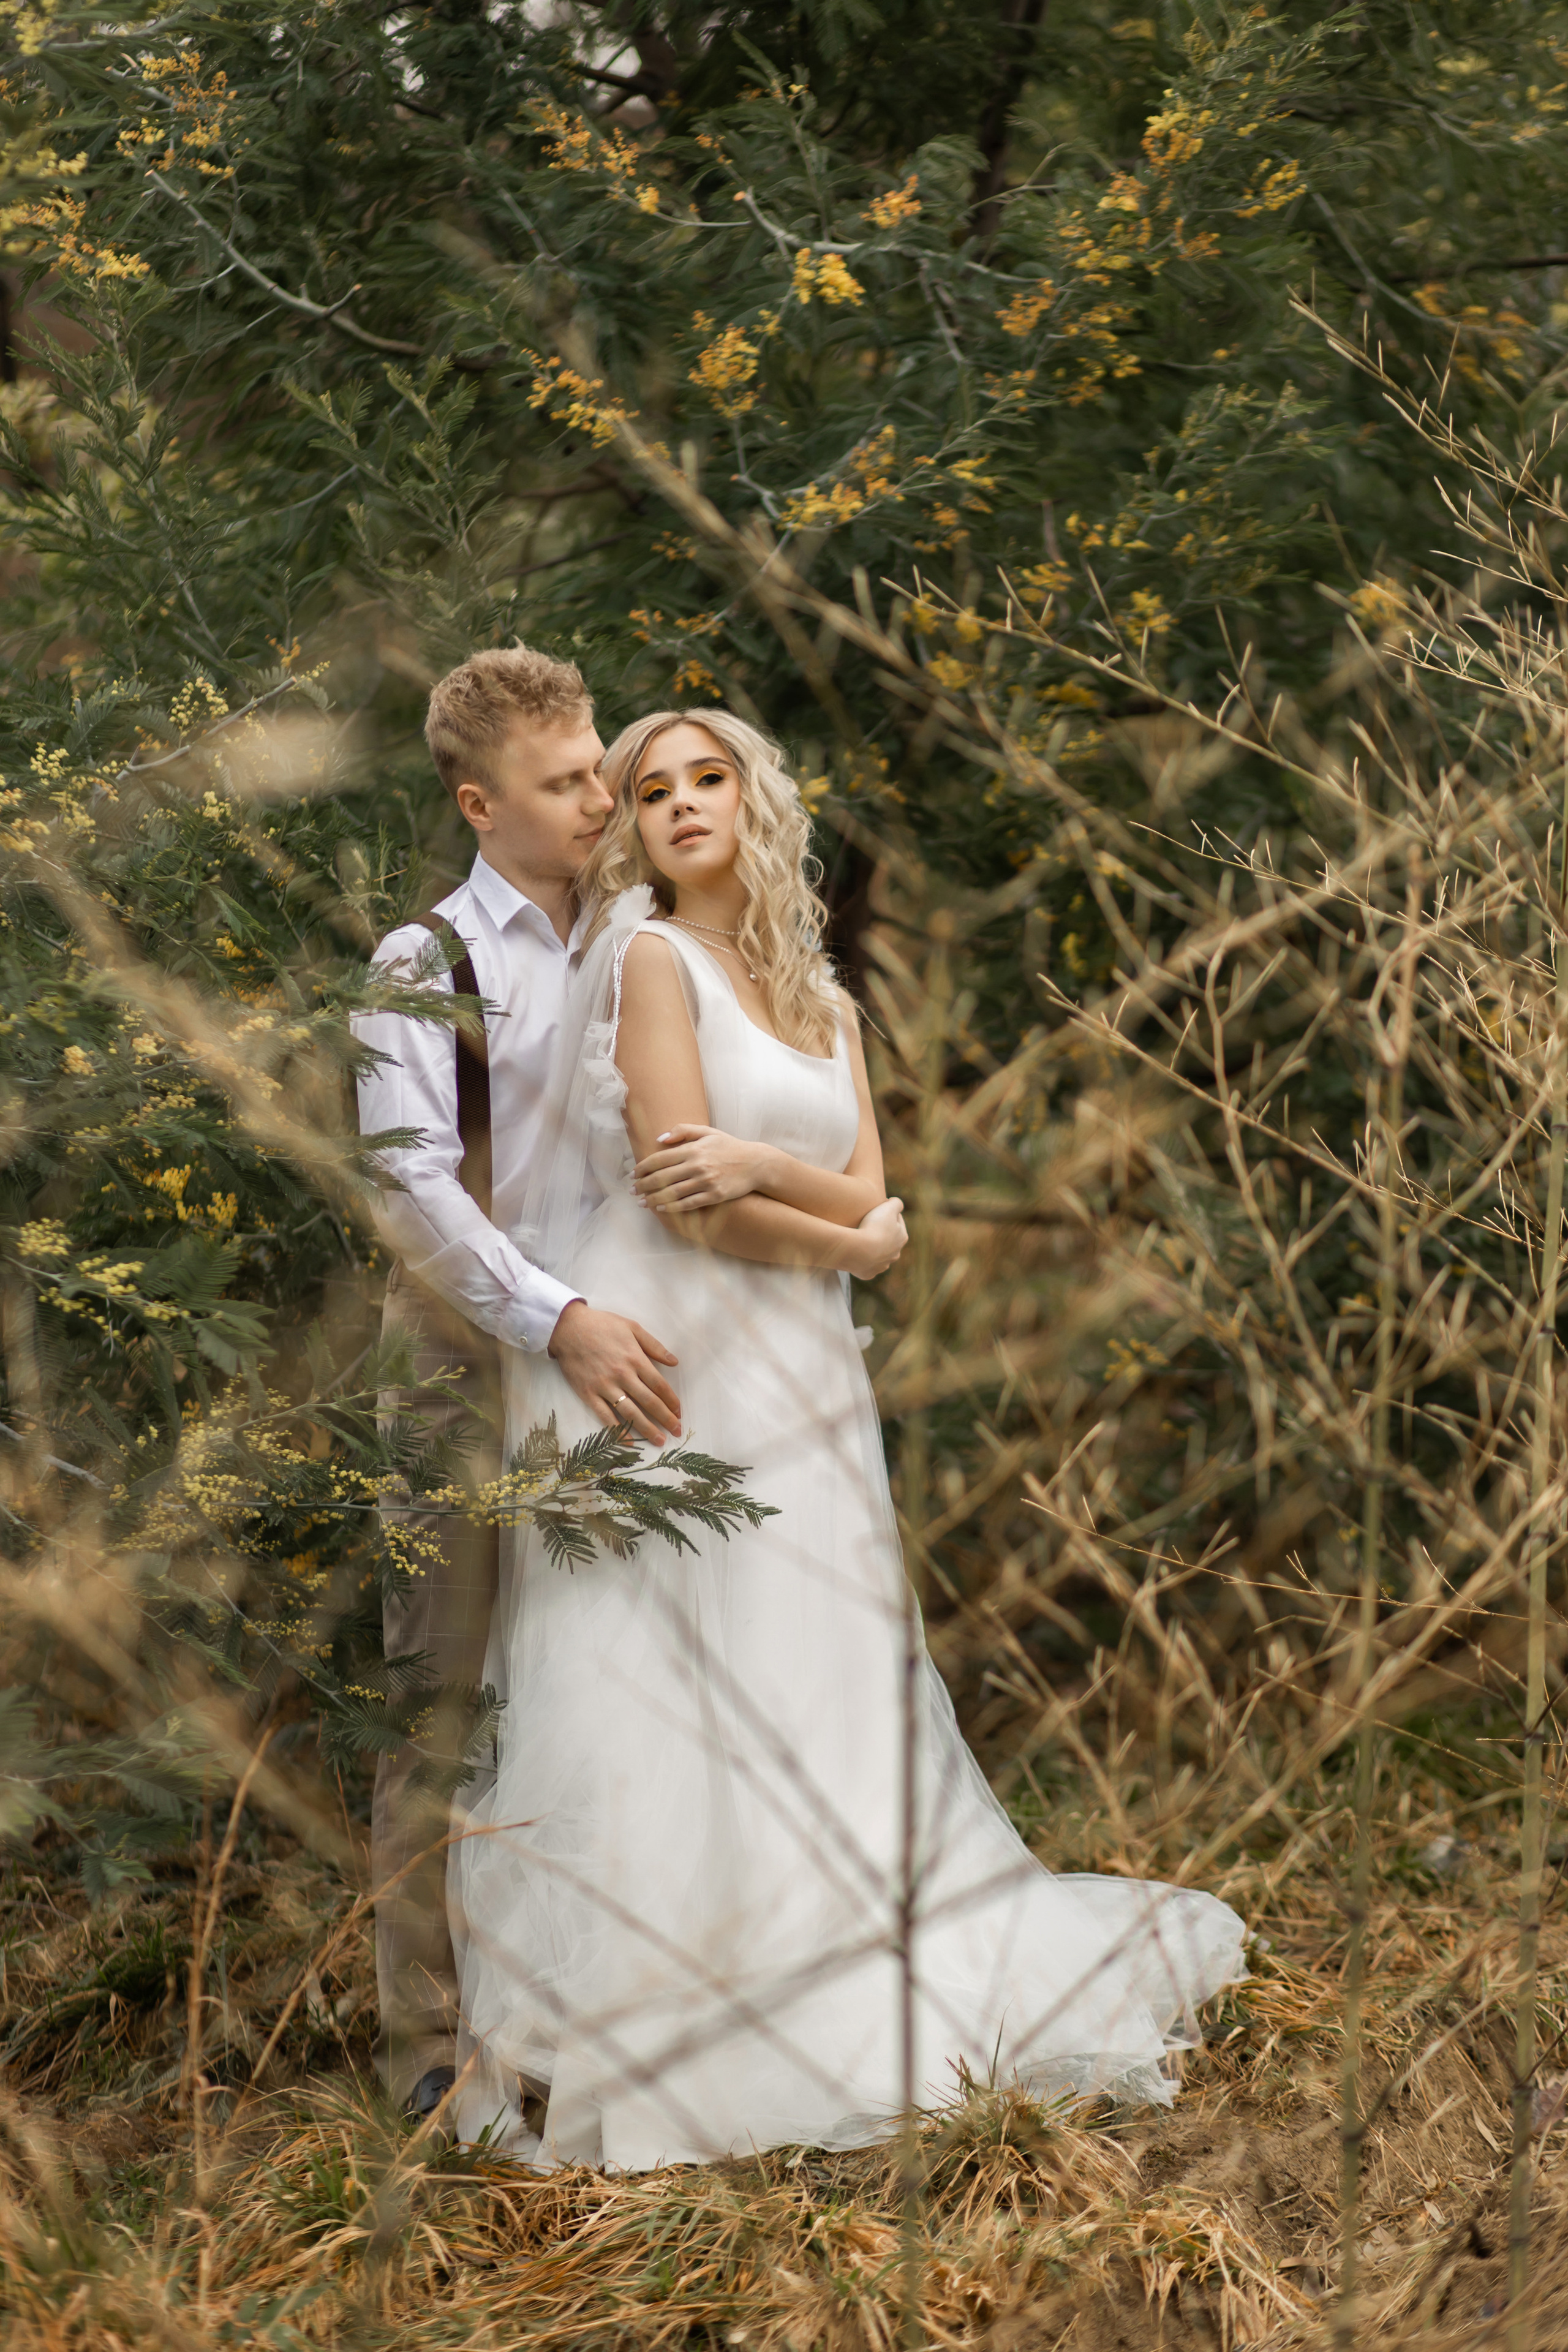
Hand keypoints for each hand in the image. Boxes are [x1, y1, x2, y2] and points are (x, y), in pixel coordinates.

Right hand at [547, 1300, 681, 1445]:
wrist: (567, 1328)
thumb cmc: (601, 1325)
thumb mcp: (632, 1327)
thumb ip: (654, 1345)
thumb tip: (674, 1361)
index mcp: (635, 1358)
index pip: (659, 1385)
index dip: (671, 1401)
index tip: (679, 1412)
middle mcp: (623, 1375)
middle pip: (649, 1402)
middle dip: (665, 1419)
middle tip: (677, 1432)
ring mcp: (605, 1386)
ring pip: (630, 1413)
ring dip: (647, 1429)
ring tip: (659, 1441)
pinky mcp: (588, 1394)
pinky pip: (605, 1416)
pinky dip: (618, 1431)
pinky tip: (628, 1443)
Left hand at [633, 1124, 775, 1212]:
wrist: (756, 1163)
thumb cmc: (730, 1147)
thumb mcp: (708, 1133)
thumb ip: (683, 1131)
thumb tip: (659, 1138)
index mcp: (693, 1149)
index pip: (660, 1159)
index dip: (642, 1168)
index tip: (632, 1174)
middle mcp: (697, 1165)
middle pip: (662, 1177)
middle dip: (643, 1185)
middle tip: (632, 1190)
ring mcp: (706, 1181)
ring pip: (672, 1193)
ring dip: (653, 1199)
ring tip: (642, 1203)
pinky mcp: (714, 1196)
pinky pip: (688, 1204)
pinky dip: (672, 1207)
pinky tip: (661, 1209)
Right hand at [846, 1197, 906, 1279]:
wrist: (857, 1251)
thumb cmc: (874, 1227)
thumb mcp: (888, 1207)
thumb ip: (897, 1203)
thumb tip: (897, 1203)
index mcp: (902, 1238)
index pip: (898, 1221)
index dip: (888, 1212)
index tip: (878, 1207)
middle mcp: (894, 1254)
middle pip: (889, 1240)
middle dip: (882, 1232)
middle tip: (868, 1223)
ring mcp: (881, 1266)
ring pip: (879, 1255)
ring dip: (873, 1248)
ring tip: (861, 1239)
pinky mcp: (868, 1273)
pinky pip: (866, 1265)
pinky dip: (862, 1259)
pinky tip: (855, 1253)